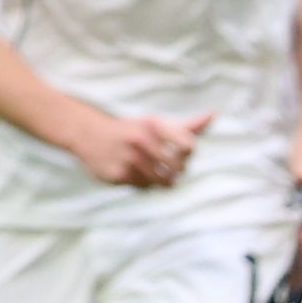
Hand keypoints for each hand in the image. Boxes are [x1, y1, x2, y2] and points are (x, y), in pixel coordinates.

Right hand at [62, 104, 209, 189]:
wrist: (87, 134)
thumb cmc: (130, 130)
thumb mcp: (155, 123)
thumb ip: (186, 125)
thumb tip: (214, 114)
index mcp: (153, 124)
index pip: (188, 146)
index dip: (188, 154)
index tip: (180, 152)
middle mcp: (141, 139)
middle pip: (177, 168)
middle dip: (176, 171)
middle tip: (169, 167)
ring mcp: (128, 158)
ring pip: (161, 181)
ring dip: (162, 180)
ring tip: (155, 172)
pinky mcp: (118, 174)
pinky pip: (143, 187)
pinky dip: (144, 184)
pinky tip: (136, 174)